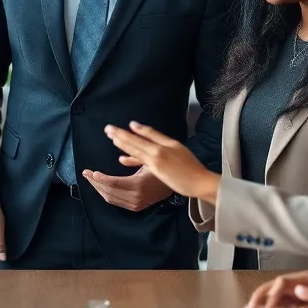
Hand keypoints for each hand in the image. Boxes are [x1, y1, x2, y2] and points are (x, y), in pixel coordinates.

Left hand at [82, 166, 172, 211]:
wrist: (173, 186)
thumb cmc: (161, 170)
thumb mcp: (149, 162)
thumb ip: (134, 160)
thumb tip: (120, 159)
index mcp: (138, 186)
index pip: (113, 184)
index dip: (100, 178)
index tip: (91, 172)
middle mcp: (135, 198)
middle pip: (108, 192)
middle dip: (95, 182)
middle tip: (86, 172)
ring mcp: (134, 205)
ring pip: (110, 198)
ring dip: (98, 188)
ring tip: (90, 177)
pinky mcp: (134, 207)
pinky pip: (115, 201)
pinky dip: (105, 193)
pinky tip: (100, 185)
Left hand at [105, 121, 219, 200]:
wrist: (200, 180)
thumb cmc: (190, 167)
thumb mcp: (177, 149)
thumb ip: (161, 142)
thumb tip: (146, 135)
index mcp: (167, 142)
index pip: (147, 133)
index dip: (133, 130)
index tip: (122, 126)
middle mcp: (161, 148)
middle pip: (137, 139)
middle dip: (121, 134)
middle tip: (107, 128)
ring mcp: (158, 158)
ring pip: (136, 148)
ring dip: (122, 141)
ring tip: (110, 136)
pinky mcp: (157, 169)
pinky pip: (141, 161)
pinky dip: (130, 158)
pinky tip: (121, 157)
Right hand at [243, 270, 307, 307]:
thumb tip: (296, 290)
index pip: (283, 283)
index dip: (272, 297)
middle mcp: (305, 283)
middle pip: (276, 286)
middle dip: (260, 296)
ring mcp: (305, 292)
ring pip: (279, 294)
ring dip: (265, 301)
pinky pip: (288, 302)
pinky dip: (277, 307)